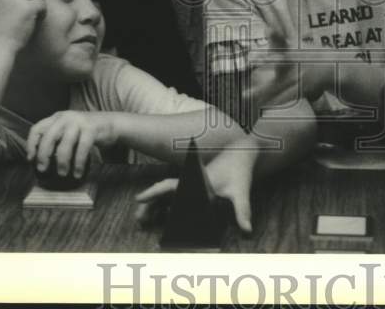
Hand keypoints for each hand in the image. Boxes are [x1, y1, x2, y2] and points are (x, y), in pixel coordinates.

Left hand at [26, 110, 116, 177]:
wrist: (111, 123)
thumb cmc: (86, 131)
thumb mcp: (68, 130)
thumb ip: (55, 138)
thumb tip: (39, 159)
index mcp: (57, 117)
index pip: (37, 129)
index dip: (31, 145)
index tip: (30, 159)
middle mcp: (66, 117)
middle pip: (48, 137)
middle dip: (43, 155)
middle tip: (42, 170)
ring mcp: (79, 122)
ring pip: (64, 145)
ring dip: (62, 162)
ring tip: (63, 174)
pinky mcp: (91, 128)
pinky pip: (82, 148)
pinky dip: (79, 163)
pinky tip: (78, 172)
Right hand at [134, 140, 258, 232]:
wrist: (243, 152)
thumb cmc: (240, 170)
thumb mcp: (240, 191)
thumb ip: (242, 211)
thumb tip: (247, 230)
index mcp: (195, 181)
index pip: (169, 186)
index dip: (153, 192)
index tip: (138, 198)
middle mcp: (191, 182)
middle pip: (164, 193)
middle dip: (150, 205)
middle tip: (137, 219)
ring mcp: (193, 185)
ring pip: (169, 196)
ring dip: (156, 206)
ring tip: (143, 220)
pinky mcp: (197, 187)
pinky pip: (178, 197)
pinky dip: (167, 206)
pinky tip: (162, 215)